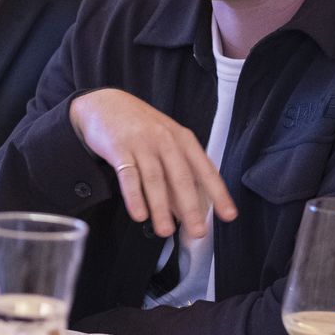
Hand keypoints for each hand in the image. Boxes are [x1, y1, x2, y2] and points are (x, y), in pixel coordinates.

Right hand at [69, 88, 236, 238]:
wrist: (105, 103)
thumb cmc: (140, 127)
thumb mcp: (165, 142)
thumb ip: (176, 174)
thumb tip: (185, 211)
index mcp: (183, 139)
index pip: (205, 170)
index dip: (218, 194)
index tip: (229, 216)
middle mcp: (165, 140)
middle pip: (182, 177)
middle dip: (191, 208)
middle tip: (197, 232)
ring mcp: (142, 143)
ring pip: (155, 180)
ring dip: (161, 208)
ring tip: (165, 231)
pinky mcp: (119, 148)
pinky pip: (128, 176)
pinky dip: (134, 197)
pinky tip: (139, 215)